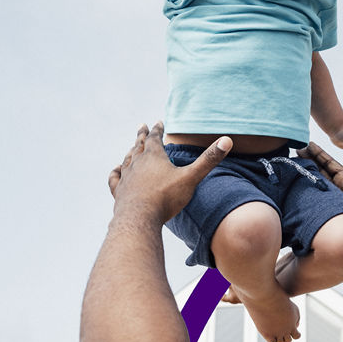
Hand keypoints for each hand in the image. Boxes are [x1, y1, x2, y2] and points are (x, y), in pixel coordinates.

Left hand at [109, 122, 231, 225]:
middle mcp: (137, 163)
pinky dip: (116, 171)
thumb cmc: (166, 197)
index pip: (155, 137)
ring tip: (132, 148)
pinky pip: (115, 177)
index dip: (157, 129)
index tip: (158, 122)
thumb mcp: (191, 177)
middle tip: (142, 126)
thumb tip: (227, 140)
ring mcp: (126, 177)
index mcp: (154, 156)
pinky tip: (117, 170)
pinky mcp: (119, 191)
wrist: (139, 219)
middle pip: (139, 145)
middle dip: (142, 135)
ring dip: (131, 152)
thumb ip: (208, 160)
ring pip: (127, 159)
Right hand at [299, 141, 342, 216]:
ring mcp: (329, 194)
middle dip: (309, 159)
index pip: (329, 163)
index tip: (309, 145)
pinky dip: (306, 184)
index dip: (319, 154)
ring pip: (316, 179)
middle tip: (297, 150)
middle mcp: (336, 185)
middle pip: (320, 169)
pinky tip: (296, 180)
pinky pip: (313, 191)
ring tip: (295, 161)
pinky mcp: (323, 204)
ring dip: (306, 170)